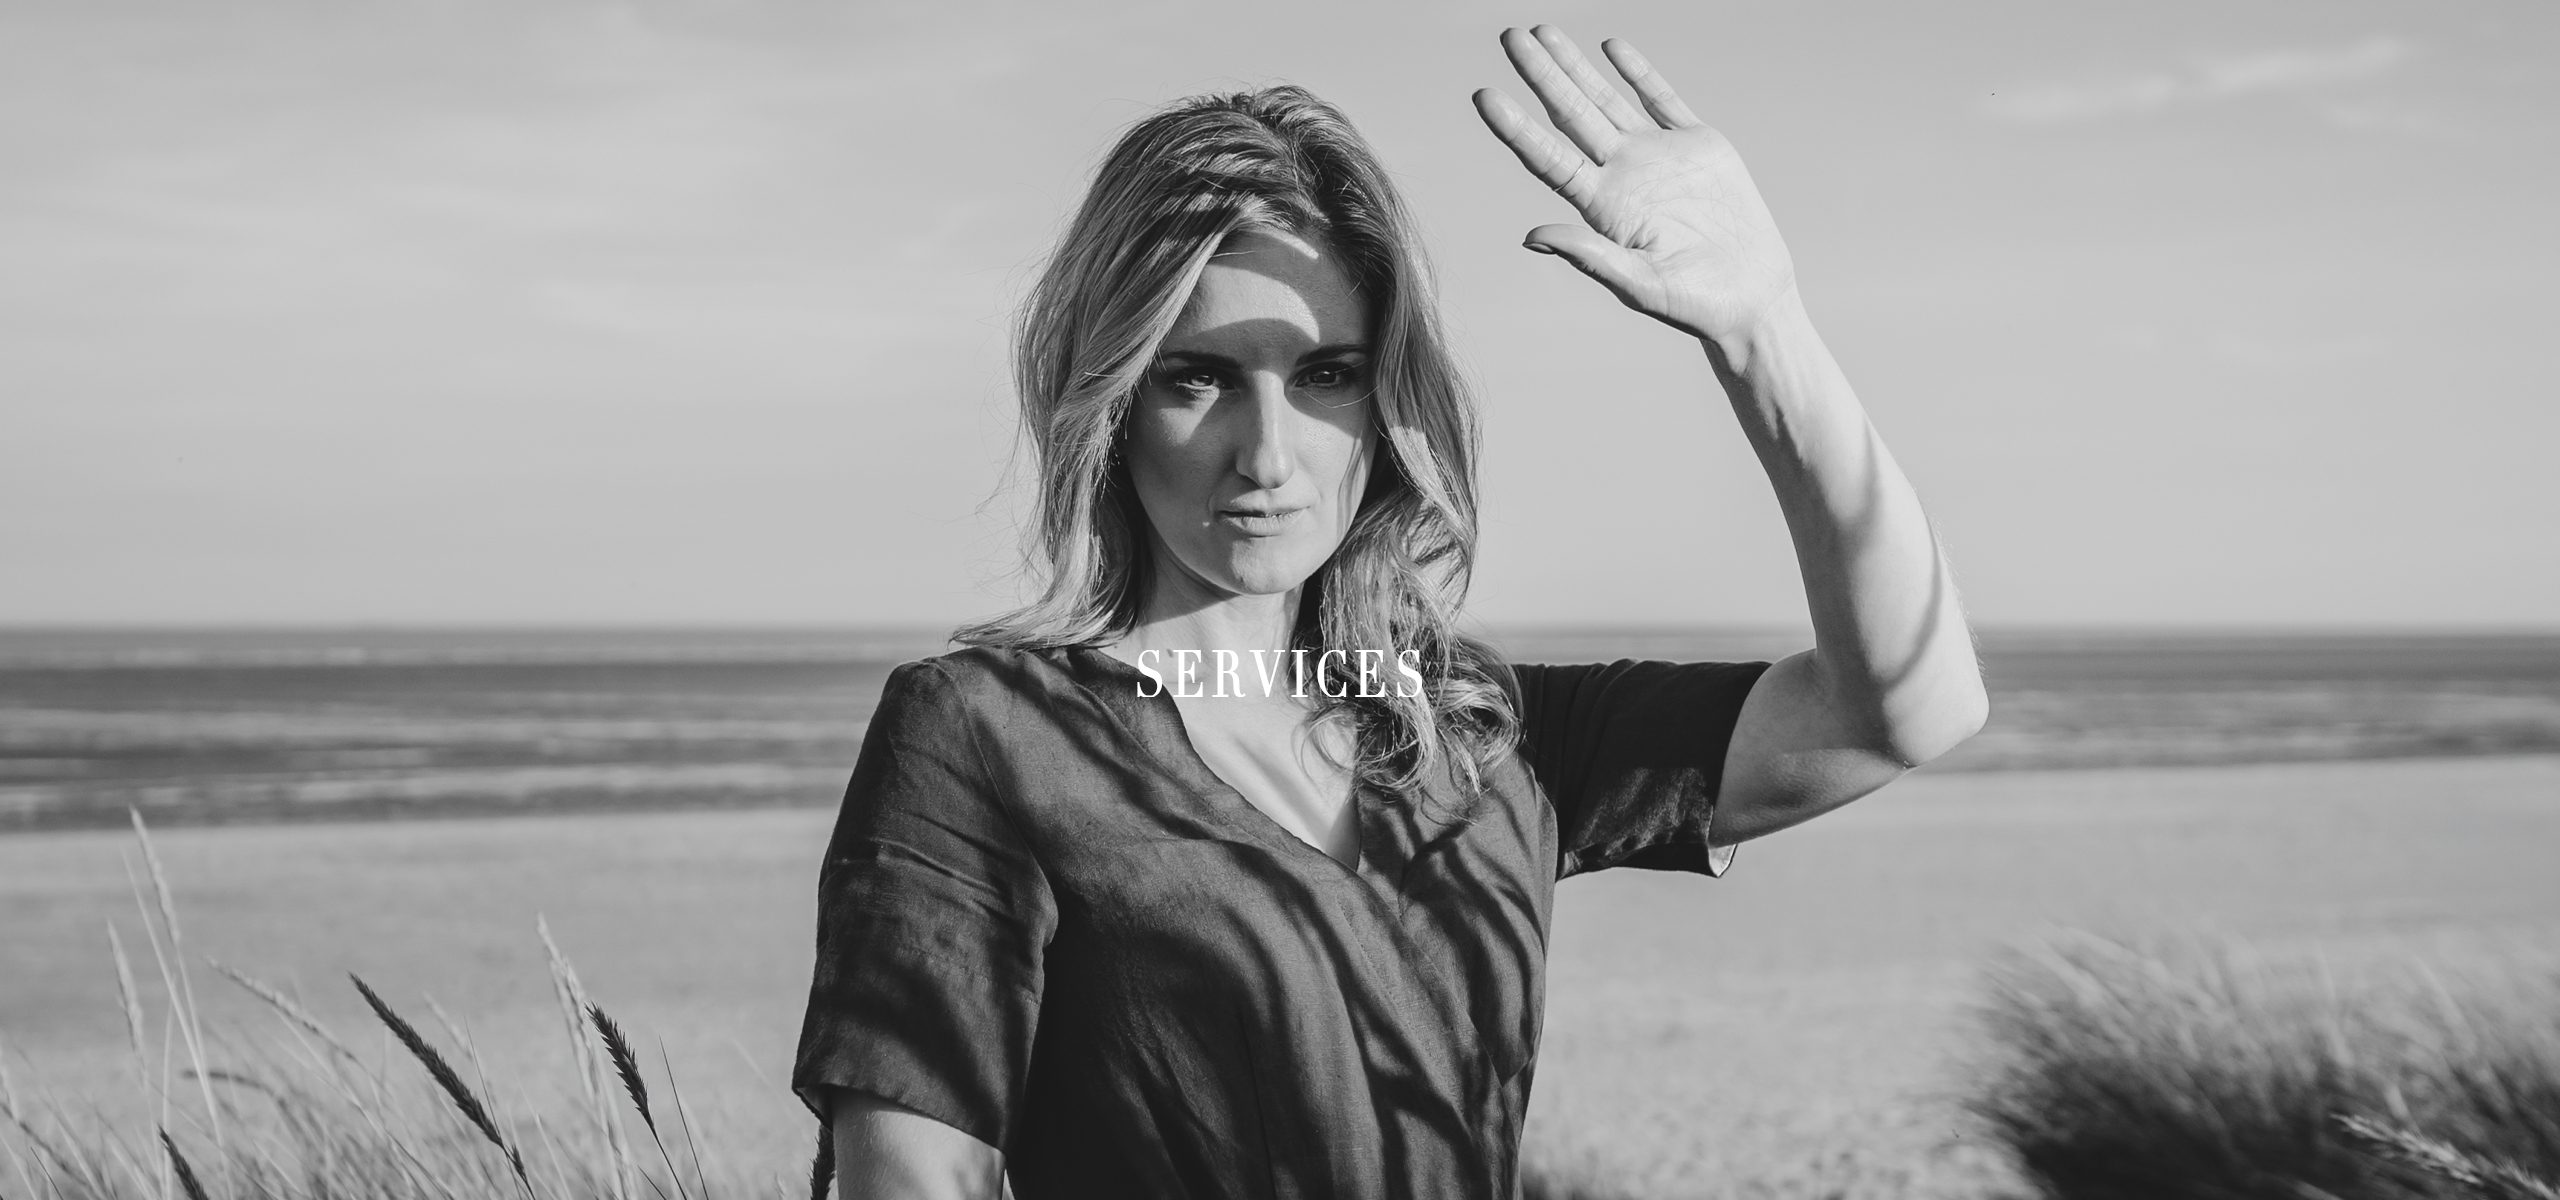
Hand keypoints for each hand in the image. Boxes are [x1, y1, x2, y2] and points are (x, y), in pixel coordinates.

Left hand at [1474, 26, 1797, 347]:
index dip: (1516, 127)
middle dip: (1540, 74)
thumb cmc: (1694, 303)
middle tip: (1508, 36)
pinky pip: (1662, 99)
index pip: (1548, 157)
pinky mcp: (1697, 145)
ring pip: (1606, 99)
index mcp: (1603, 207)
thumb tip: (1531, 238)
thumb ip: (1589, 257)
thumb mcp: (1639, 285)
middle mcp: (1622, 175)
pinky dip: (1638, 72)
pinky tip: (1612, 48)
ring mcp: (1658, 156)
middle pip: (1570, 115)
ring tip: (1543, 32)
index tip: (1484, 95)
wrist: (1751, 298)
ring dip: (1575, 66)